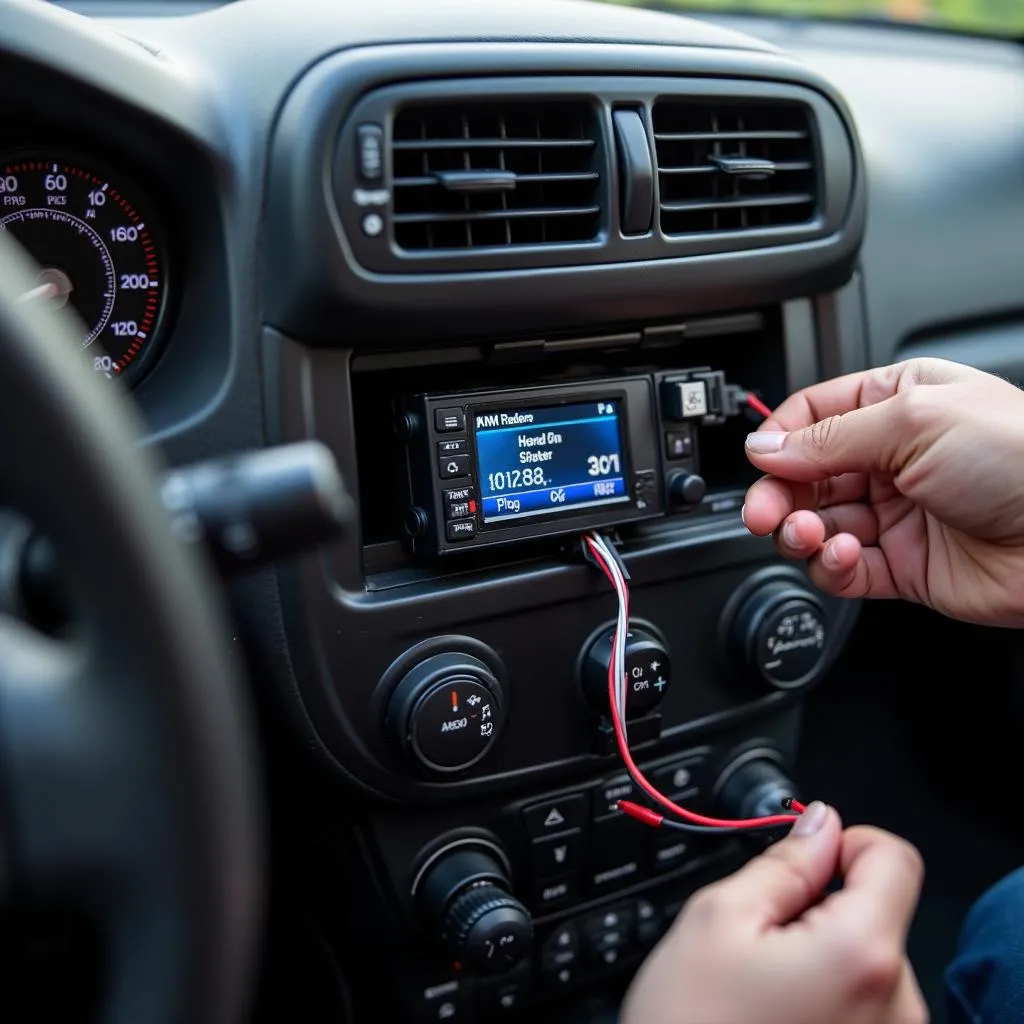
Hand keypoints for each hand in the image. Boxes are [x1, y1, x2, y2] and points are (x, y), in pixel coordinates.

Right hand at [622, 803, 925, 1023]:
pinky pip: (866, 1006)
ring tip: (761, 990)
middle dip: (820, 907)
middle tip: (757, 940)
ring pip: (867, 960)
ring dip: (821, 956)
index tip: (801, 859)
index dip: (842, 841)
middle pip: (877, 911)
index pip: (893, 856)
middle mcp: (897, 1005)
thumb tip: (819, 824)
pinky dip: (828, 998)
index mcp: (860, 954)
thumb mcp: (716, 918)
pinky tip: (777, 1019)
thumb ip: (781, 863)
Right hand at [742, 358, 1023, 625]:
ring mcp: (895, 513)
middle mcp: (892, 457)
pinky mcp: (900, 565)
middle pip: (803, 476)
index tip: (761, 464)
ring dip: (801, 533)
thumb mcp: (914, 421)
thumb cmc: (1022, 459)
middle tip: (764, 512)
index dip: (779, 441)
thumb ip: (830, 437)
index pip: (812, 417)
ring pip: (815, 525)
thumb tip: (766, 447)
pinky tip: (841, 556)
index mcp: (896, 404)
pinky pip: (841, 569)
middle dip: (777, 495)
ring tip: (810, 535)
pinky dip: (829, 566)